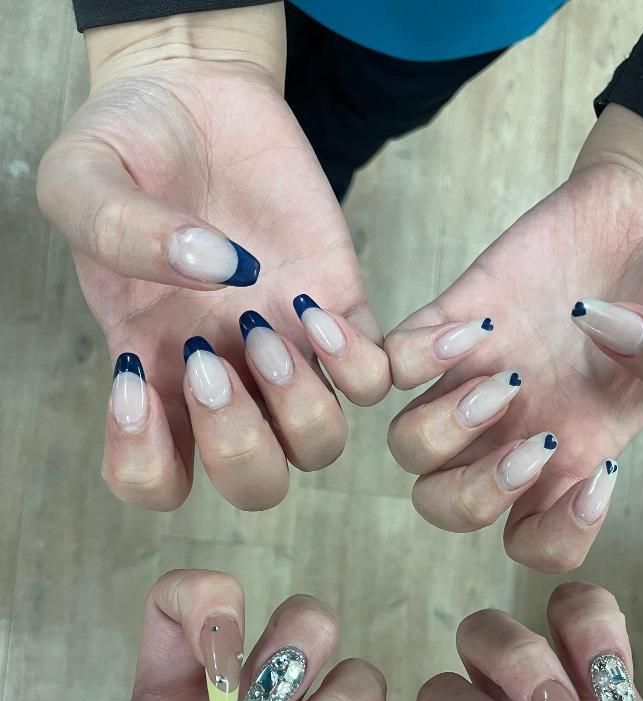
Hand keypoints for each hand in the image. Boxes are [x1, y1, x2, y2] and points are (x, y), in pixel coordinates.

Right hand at [37, 8, 388, 511]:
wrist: (195, 91)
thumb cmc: (128, 145)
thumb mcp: (85, 179)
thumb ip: (120, 232)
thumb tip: (211, 271)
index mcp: (153, 369)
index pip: (156, 479)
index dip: (146, 461)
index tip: (132, 380)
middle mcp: (225, 377)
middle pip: (255, 483)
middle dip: (237, 444)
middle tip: (206, 356)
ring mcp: (288, 349)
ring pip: (319, 445)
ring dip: (297, 403)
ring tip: (261, 321)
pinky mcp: (340, 306)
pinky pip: (374, 379)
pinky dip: (354, 361)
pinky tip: (312, 302)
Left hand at [385, 105, 642, 571]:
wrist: (640, 212)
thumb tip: (604, 335)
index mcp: (574, 454)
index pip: (534, 545)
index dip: (557, 537)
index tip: (600, 472)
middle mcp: (513, 429)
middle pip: (446, 506)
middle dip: (479, 492)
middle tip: (537, 437)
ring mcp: (474, 378)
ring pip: (407, 446)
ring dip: (446, 426)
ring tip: (508, 377)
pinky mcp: (449, 319)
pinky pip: (392, 362)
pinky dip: (417, 356)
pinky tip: (479, 327)